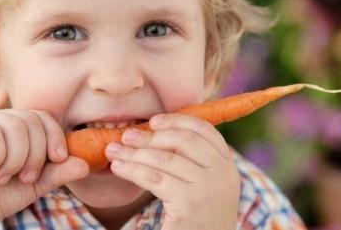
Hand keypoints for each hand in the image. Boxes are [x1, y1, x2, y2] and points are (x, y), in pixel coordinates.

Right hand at [0, 109, 89, 229]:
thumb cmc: (2, 195)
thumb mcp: (37, 183)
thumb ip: (59, 172)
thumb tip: (85, 164)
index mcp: (19, 126)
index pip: (44, 116)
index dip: (55, 136)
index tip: (58, 160)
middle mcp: (0, 118)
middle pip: (31, 121)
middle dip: (35, 155)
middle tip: (25, 178)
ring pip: (13, 127)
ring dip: (15, 160)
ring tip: (4, 178)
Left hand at [104, 113, 239, 229]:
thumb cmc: (196, 221)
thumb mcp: (203, 186)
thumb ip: (190, 162)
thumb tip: (152, 131)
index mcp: (228, 166)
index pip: (205, 131)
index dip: (178, 121)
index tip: (153, 121)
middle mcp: (223, 175)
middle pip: (184, 141)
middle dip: (151, 136)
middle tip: (126, 136)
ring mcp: (209, 189)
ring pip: (164, 159)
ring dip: (134, 153)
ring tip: (113, 151)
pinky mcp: (190, 204)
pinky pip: (154, 178)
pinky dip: (132, 170)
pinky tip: (118, 168)